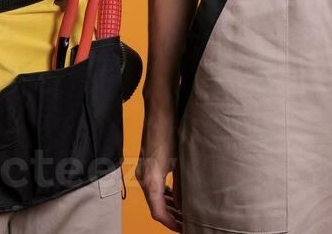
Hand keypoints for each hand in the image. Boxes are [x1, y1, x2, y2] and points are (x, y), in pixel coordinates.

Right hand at [137, 110, 182, 230]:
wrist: (159, 109)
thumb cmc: (169, 130)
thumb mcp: (179, 161)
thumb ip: (182, 186)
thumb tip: (187, 206)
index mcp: (150, 180)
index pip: (158, 213)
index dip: (172, 225)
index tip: (184, 229)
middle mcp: (143, 178)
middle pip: (156, 208)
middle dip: (172, 218)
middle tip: (188, 223)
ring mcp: (143, 171)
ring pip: (155, 198)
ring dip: (169, 207)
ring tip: (186, 213)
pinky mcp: (147, 165)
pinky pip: (154, 187)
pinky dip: (165, 196)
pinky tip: (177, 197)